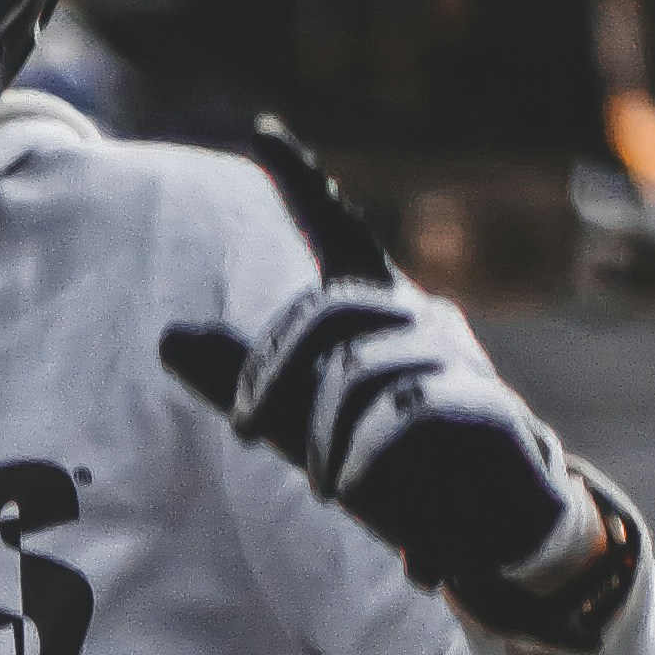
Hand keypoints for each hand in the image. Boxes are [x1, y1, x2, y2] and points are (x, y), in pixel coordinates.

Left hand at [160, 170, 630, 640]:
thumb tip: (165, 336)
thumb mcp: (302, 422)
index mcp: (378, 313)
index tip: (264, 130)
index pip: (340, 234)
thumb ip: (242, 380)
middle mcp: (418, 319)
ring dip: (325, 433)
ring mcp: (455, 358)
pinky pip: (408, 414)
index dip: (304, 183)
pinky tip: (351, 487)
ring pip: (362, 369)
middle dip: (273, 373)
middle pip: (326, 314)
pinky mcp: (483, 406)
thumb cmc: (395, 465)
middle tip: (246, 428)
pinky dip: (367, 453)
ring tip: (323, 483)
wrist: (489, 523)